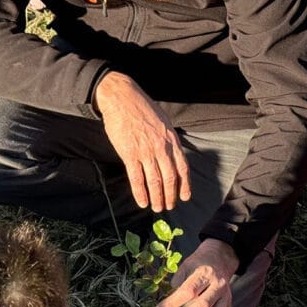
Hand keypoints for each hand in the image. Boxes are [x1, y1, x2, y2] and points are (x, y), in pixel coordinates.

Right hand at [95, 72, 191, 212]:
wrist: (122, 98)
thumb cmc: (142, 108)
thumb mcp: (164, 122)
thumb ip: (169, 140)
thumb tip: (173, 156)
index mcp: (172, 140)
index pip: (182, 168)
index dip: (184, 185)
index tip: (184, 197)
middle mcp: (161, 147)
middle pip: (170, 178)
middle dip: (170, 196)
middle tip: (168, 207)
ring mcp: (145, 151)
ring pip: (155, 181)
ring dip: (157, 198)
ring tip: (157, 208)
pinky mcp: (129, 154)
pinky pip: (136, 178)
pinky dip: (140, 193)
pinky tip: (142, 202)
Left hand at [156, 239, 238, 306]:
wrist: (221, 259)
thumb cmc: (199, 265)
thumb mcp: (186, 267)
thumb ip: (177, 284)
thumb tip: (164, 306)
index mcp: (205, 274)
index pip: (189, 290)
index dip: (173, 302)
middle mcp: (218, 287)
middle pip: (202, 305)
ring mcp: (226, 299)